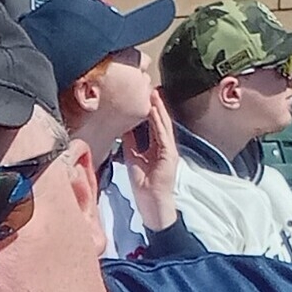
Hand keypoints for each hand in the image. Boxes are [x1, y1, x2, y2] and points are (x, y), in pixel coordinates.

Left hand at [121, 88, 182, 231]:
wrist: (152, 202)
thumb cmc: (143, 185)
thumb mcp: (133, 159)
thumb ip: (130, 144)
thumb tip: (123, 129)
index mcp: (157, 148)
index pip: (153, 125)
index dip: (149, 111)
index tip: (143, 97)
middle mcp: (164, 147)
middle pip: (160, 121)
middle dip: (155, 105)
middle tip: (150, 89)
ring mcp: (169, 150)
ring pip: (163, 125)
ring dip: (159, 109)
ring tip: (153, 94)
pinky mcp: (169, 154)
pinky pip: (163, 134)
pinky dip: (159, 122)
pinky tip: (154, 110)